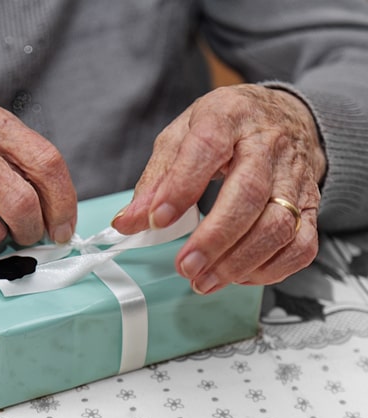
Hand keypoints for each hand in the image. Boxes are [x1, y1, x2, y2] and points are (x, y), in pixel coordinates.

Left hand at [112, 84, 325, 293]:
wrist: (284, 117)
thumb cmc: (228, 128)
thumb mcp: (181, 137)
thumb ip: (155, 180)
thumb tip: (128, 222)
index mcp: (228, 118)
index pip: (206, 149)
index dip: (181, 187)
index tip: (157, 220)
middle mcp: (267, 146)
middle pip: (248, 194)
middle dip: (214, 238)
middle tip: (186, 266)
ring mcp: (294, 177)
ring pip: (278, 225)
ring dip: (239, 262)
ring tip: (204, 280)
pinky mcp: (310, 204)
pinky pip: (301, 244)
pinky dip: (272, 269)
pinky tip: (240, 275)